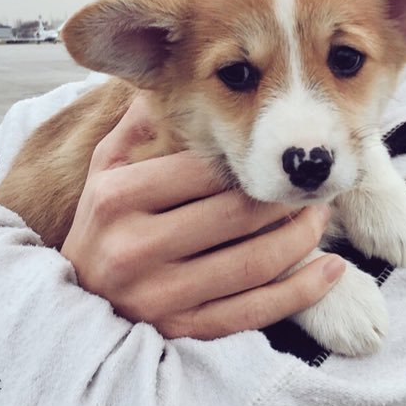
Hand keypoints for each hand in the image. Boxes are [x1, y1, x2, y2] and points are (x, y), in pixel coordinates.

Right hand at [60, 95, 344, 340]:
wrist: (75, 305)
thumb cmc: (102, 226)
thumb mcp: (105, 168)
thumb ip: (138, 124)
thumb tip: (170, 72)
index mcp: (117, 198)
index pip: (201, 170)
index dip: (249, 157)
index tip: (277, 150)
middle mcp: (134, 249)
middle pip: (234, 215)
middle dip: (283, 196)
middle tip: (308, 182)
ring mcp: (160, 297)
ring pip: (252, 263)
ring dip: (300, 237)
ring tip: (320, 215)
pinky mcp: (183, 332)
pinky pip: (254, 312)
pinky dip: (301, 290)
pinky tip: (331, 270)